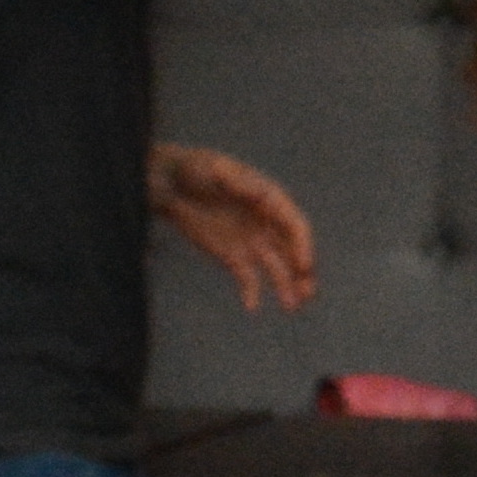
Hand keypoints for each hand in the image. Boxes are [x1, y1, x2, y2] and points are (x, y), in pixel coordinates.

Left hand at [150, 146, 316, 313]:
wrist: (168, 184)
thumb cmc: (194, 169)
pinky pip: (247, 277)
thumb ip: (237, 183)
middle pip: (292, 251)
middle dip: (302, 272)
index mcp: (271, 200)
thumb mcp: (214, 170)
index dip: (303, 246)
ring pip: (276, 267)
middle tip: (308, 294)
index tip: (304, 266)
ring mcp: (252, 241)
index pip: (295, 226)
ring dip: (286, 286)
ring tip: (292, 307)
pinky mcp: (233, 256)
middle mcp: (267, 223)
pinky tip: (251, 307)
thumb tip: (260, 194)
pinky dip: (251, 292)